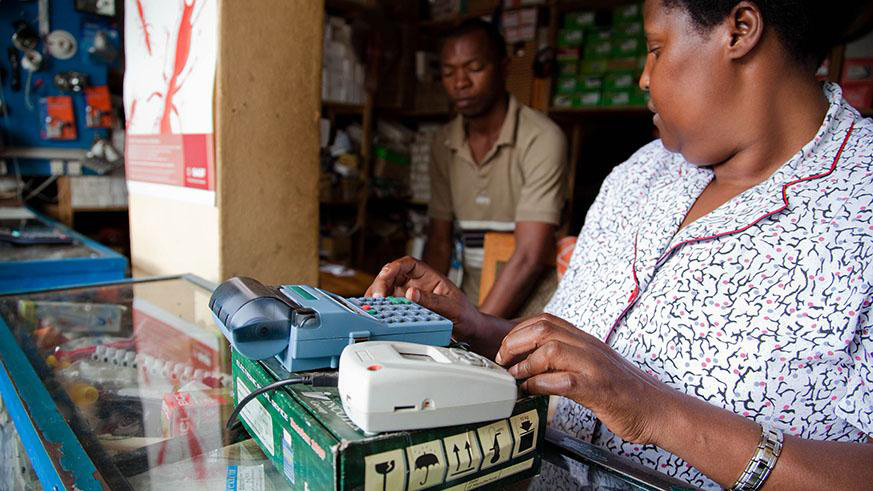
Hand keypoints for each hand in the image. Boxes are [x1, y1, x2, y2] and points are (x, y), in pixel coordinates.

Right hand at [366, 256, 480, 340]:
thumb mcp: (452, 307)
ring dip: (377, 295)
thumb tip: (411, 294)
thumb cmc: (464, 314)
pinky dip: (380, 307)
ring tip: (372, 306)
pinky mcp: (404, 308)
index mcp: (428, 275)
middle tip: (377, 298)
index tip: (385, 277)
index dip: (394, 267)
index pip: (407, 264)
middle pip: (391, 275)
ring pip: (386, 289)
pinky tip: (376, 313)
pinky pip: (388, 304)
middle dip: (381, 283)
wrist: (468, 329)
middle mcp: (415, 282)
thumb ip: (432, 301)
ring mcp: (408, 295)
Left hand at [495, 314, 673, 444]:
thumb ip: (567, 361)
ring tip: (516, 377)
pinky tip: (532, 392)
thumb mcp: (592, 367)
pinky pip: (564, 381)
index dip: (519, 331)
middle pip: (543, 328)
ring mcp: (595, 367)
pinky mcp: (599, 389)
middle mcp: (589, 348)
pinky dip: (540, 385)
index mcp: (586, 341)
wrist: (659, 410)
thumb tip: (532, 364)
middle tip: (504, 361)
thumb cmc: (624, 393)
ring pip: (551, 349)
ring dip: (526, 364)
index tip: (506, 349)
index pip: (546, 320)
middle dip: (515, 342)